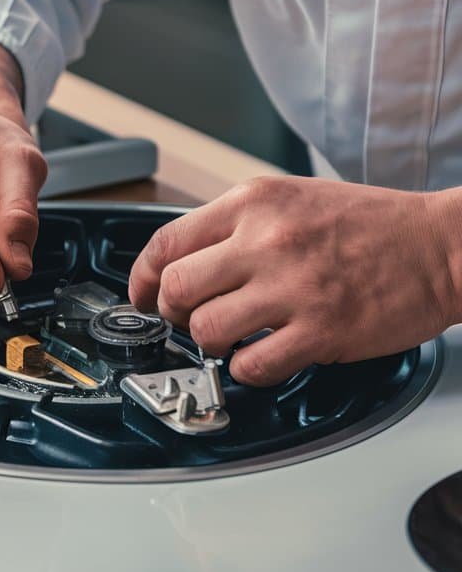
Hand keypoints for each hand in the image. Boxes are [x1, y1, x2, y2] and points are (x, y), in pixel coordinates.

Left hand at [127, 176, 461, 385]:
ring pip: (207, 331)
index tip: (142, 296)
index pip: (165, 243)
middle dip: (172, 313)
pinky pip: (251, 366)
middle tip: (190, 319)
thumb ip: (235, 227)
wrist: (444, 244)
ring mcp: (294, 287)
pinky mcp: (322, 330)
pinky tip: (262, 356)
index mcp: (254, 203)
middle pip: (175, 289)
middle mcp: (267, 239)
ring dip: (209, 344)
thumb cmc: (370, 225)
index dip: (141, 278)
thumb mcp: (291, 200)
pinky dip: (246, 370)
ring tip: (232, 339)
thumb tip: (181, 264)